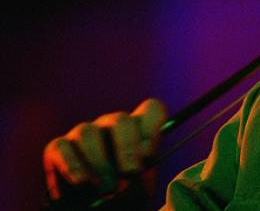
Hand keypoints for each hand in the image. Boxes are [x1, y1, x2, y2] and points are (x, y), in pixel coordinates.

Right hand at [42, 98, 167, 203]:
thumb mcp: (138, 192)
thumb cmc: (124, 199)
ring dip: (98, 162)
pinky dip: (72, 166)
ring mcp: (84, 132)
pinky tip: (80, 183)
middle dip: (126, 148)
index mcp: (139, 130)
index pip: (151, 110)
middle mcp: (111, 125)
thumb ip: (138, 180)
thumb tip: (127, 175)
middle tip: (129, 174)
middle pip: (120, 121)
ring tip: (105, 188)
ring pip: (88, 133)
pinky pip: (61, 147)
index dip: (151, 129)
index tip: (149, 156)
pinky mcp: (58, 147)